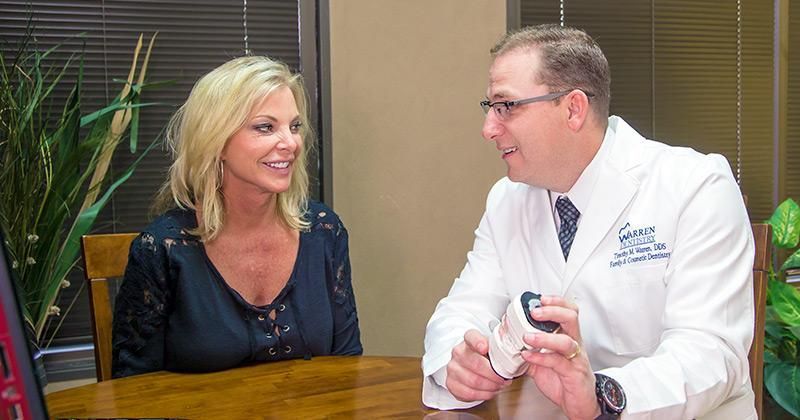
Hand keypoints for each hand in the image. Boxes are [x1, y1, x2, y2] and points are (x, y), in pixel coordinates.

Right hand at [445, 329, 510, 402]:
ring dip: (490, 386)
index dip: (478, 342)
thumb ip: (501, 349)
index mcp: (469, 340)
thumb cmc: (484, 358)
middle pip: (476, 364)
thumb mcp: (492, 348)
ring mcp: (453, 368)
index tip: (485, 348)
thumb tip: (520, 354)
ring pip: (473, 380)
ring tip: (498, 386)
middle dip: (493, 375)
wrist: (469, 367)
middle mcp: (458, 352)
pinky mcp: (451, 383)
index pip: (471, 337)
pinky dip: (482, 395)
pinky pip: (468, 392)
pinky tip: (489, 392)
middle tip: (503, 379)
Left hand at [521, 296, 599, 419]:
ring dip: (544, 337)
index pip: (569, 311)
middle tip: (535, 312)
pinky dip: (541, 358)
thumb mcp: (543, 360)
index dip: (556, 302)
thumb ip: (530, 348)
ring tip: (527, 337)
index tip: (540, 299)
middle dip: (552, 311)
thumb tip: (510, 340)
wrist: (579, 404)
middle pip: (571, 318)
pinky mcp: (573, 374)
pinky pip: (558, 363)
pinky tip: (528, 355)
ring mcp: (576, 359)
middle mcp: (575, 344)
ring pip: (566, 341)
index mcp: (568, 337)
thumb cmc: (564, 380)